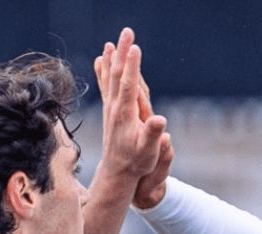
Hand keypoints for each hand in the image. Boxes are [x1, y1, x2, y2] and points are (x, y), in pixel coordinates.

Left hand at [94, 28, 166, 186]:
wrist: (117, 172)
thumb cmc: (137, 163)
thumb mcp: (149, 152)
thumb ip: (153, 135)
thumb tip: (161, 121)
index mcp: (126, 115)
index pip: (129, 85)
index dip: (132, 66)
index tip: (135, 47)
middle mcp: (115, 108)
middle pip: (118, 75)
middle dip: (122, 53)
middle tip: (126, 33)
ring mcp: (111, 109)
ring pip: (110, 78)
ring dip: (111, 59)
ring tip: (110, 43)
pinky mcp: (110, 111)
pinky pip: (106, 85)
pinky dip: (103, 71)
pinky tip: (100, 60)